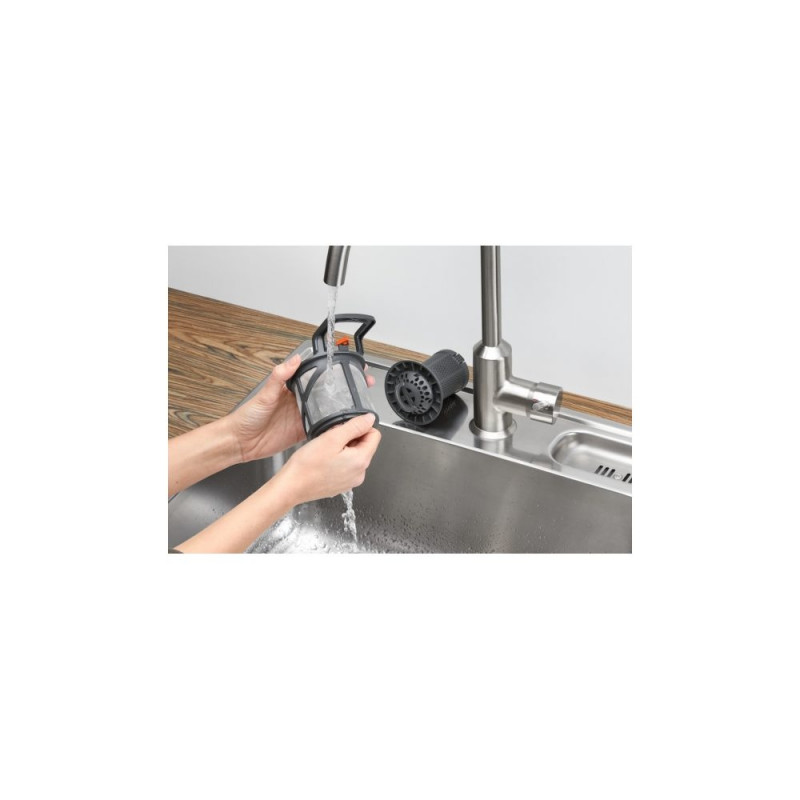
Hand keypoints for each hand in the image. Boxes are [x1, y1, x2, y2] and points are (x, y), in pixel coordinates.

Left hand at [228, 354, 377, 462]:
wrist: (241, 441)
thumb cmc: (247, 416)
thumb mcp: (265, 394)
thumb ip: (279, 377)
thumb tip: (293, 359)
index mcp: (293, 389)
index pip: (317, 376)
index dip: (333, 371)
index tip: (348, 366)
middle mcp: (300, 401)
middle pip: (327, 392)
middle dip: (345, 388)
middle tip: (363, 383)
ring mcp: (302, 417)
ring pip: (328, 410)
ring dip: (342, 407)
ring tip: (359, 404)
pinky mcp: (302, 432)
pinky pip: (322, 428)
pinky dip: (333, 427)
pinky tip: (344, 425)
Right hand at [277, 413, 381, 503]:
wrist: (292, 487)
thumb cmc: (308, 465)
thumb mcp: (332, 438)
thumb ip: (354, 426)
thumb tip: (370, 419)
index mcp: (361, 461)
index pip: (374, 435)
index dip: (360, 427)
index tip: (344, 429)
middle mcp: (360, 473)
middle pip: (364, 446)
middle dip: (350, 438)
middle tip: (331, 440)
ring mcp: (351, 481)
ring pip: (354, 456)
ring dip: (343, 448)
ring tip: (326, 451)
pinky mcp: (341, 485)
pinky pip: (346, 466)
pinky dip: (338, 460)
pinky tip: (324, 461)